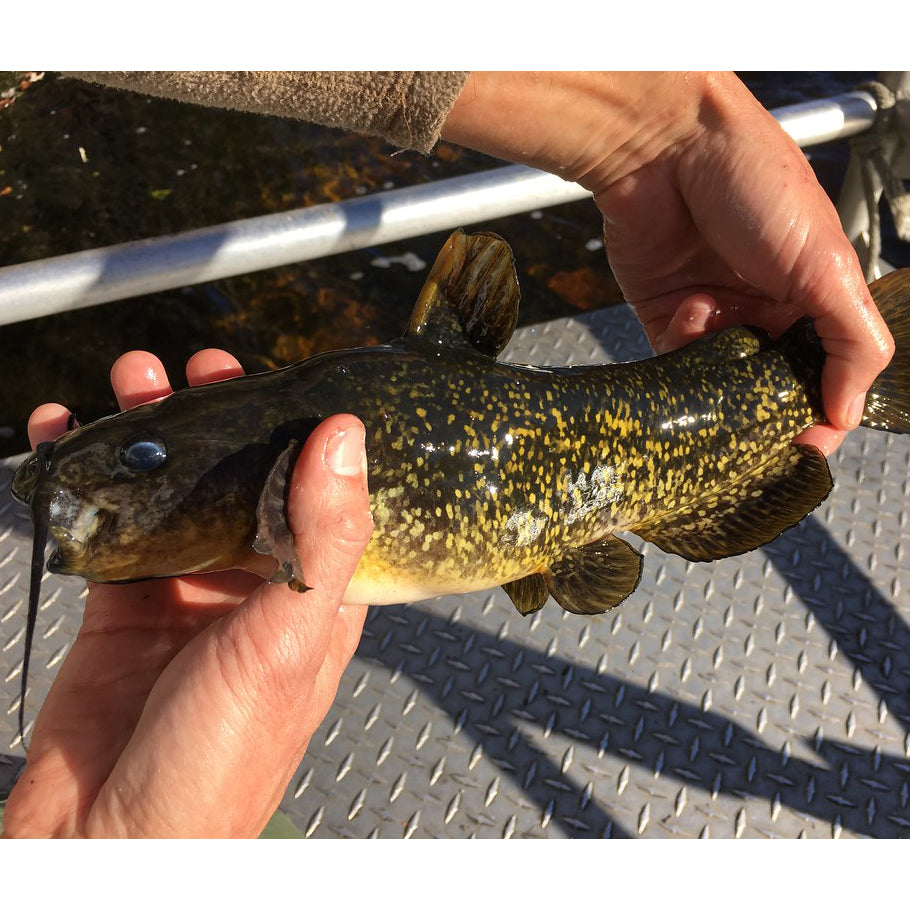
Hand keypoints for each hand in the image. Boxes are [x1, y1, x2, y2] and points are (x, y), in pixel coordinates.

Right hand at [3, 349, 371, 836]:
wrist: (116, 836)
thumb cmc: (222, 757)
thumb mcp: (289, 640)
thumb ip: (322, 539)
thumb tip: (346, 440)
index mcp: (314, 593)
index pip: (322, 495)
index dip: (303, 434)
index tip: (282, 378)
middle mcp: (254, 585)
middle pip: (241, 480)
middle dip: (218, 419)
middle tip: (198, 370)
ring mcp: (187, 590)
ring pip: (174, 490)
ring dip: (153, 433)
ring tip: (133, 380)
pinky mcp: (124, 601)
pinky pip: (108, 522)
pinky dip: (85, 475)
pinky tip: (65, 434)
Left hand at [442, 72, 894, 454]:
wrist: (664, 149)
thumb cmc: (752, 182)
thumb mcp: (826, 262)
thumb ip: (850, 339)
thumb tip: (848, 410)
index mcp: (816, 298)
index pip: (827, 376)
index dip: (819, 416)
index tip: (803, 449)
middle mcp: (765, 312)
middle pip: (770, 390)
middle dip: (762, 412)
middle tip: (753, 433)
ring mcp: (714, 320)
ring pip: (720, 389)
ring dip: (718, 389)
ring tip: (716, 367)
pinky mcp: (664, 321)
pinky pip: (674, 372)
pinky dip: (680, 368)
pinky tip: (685, 332)